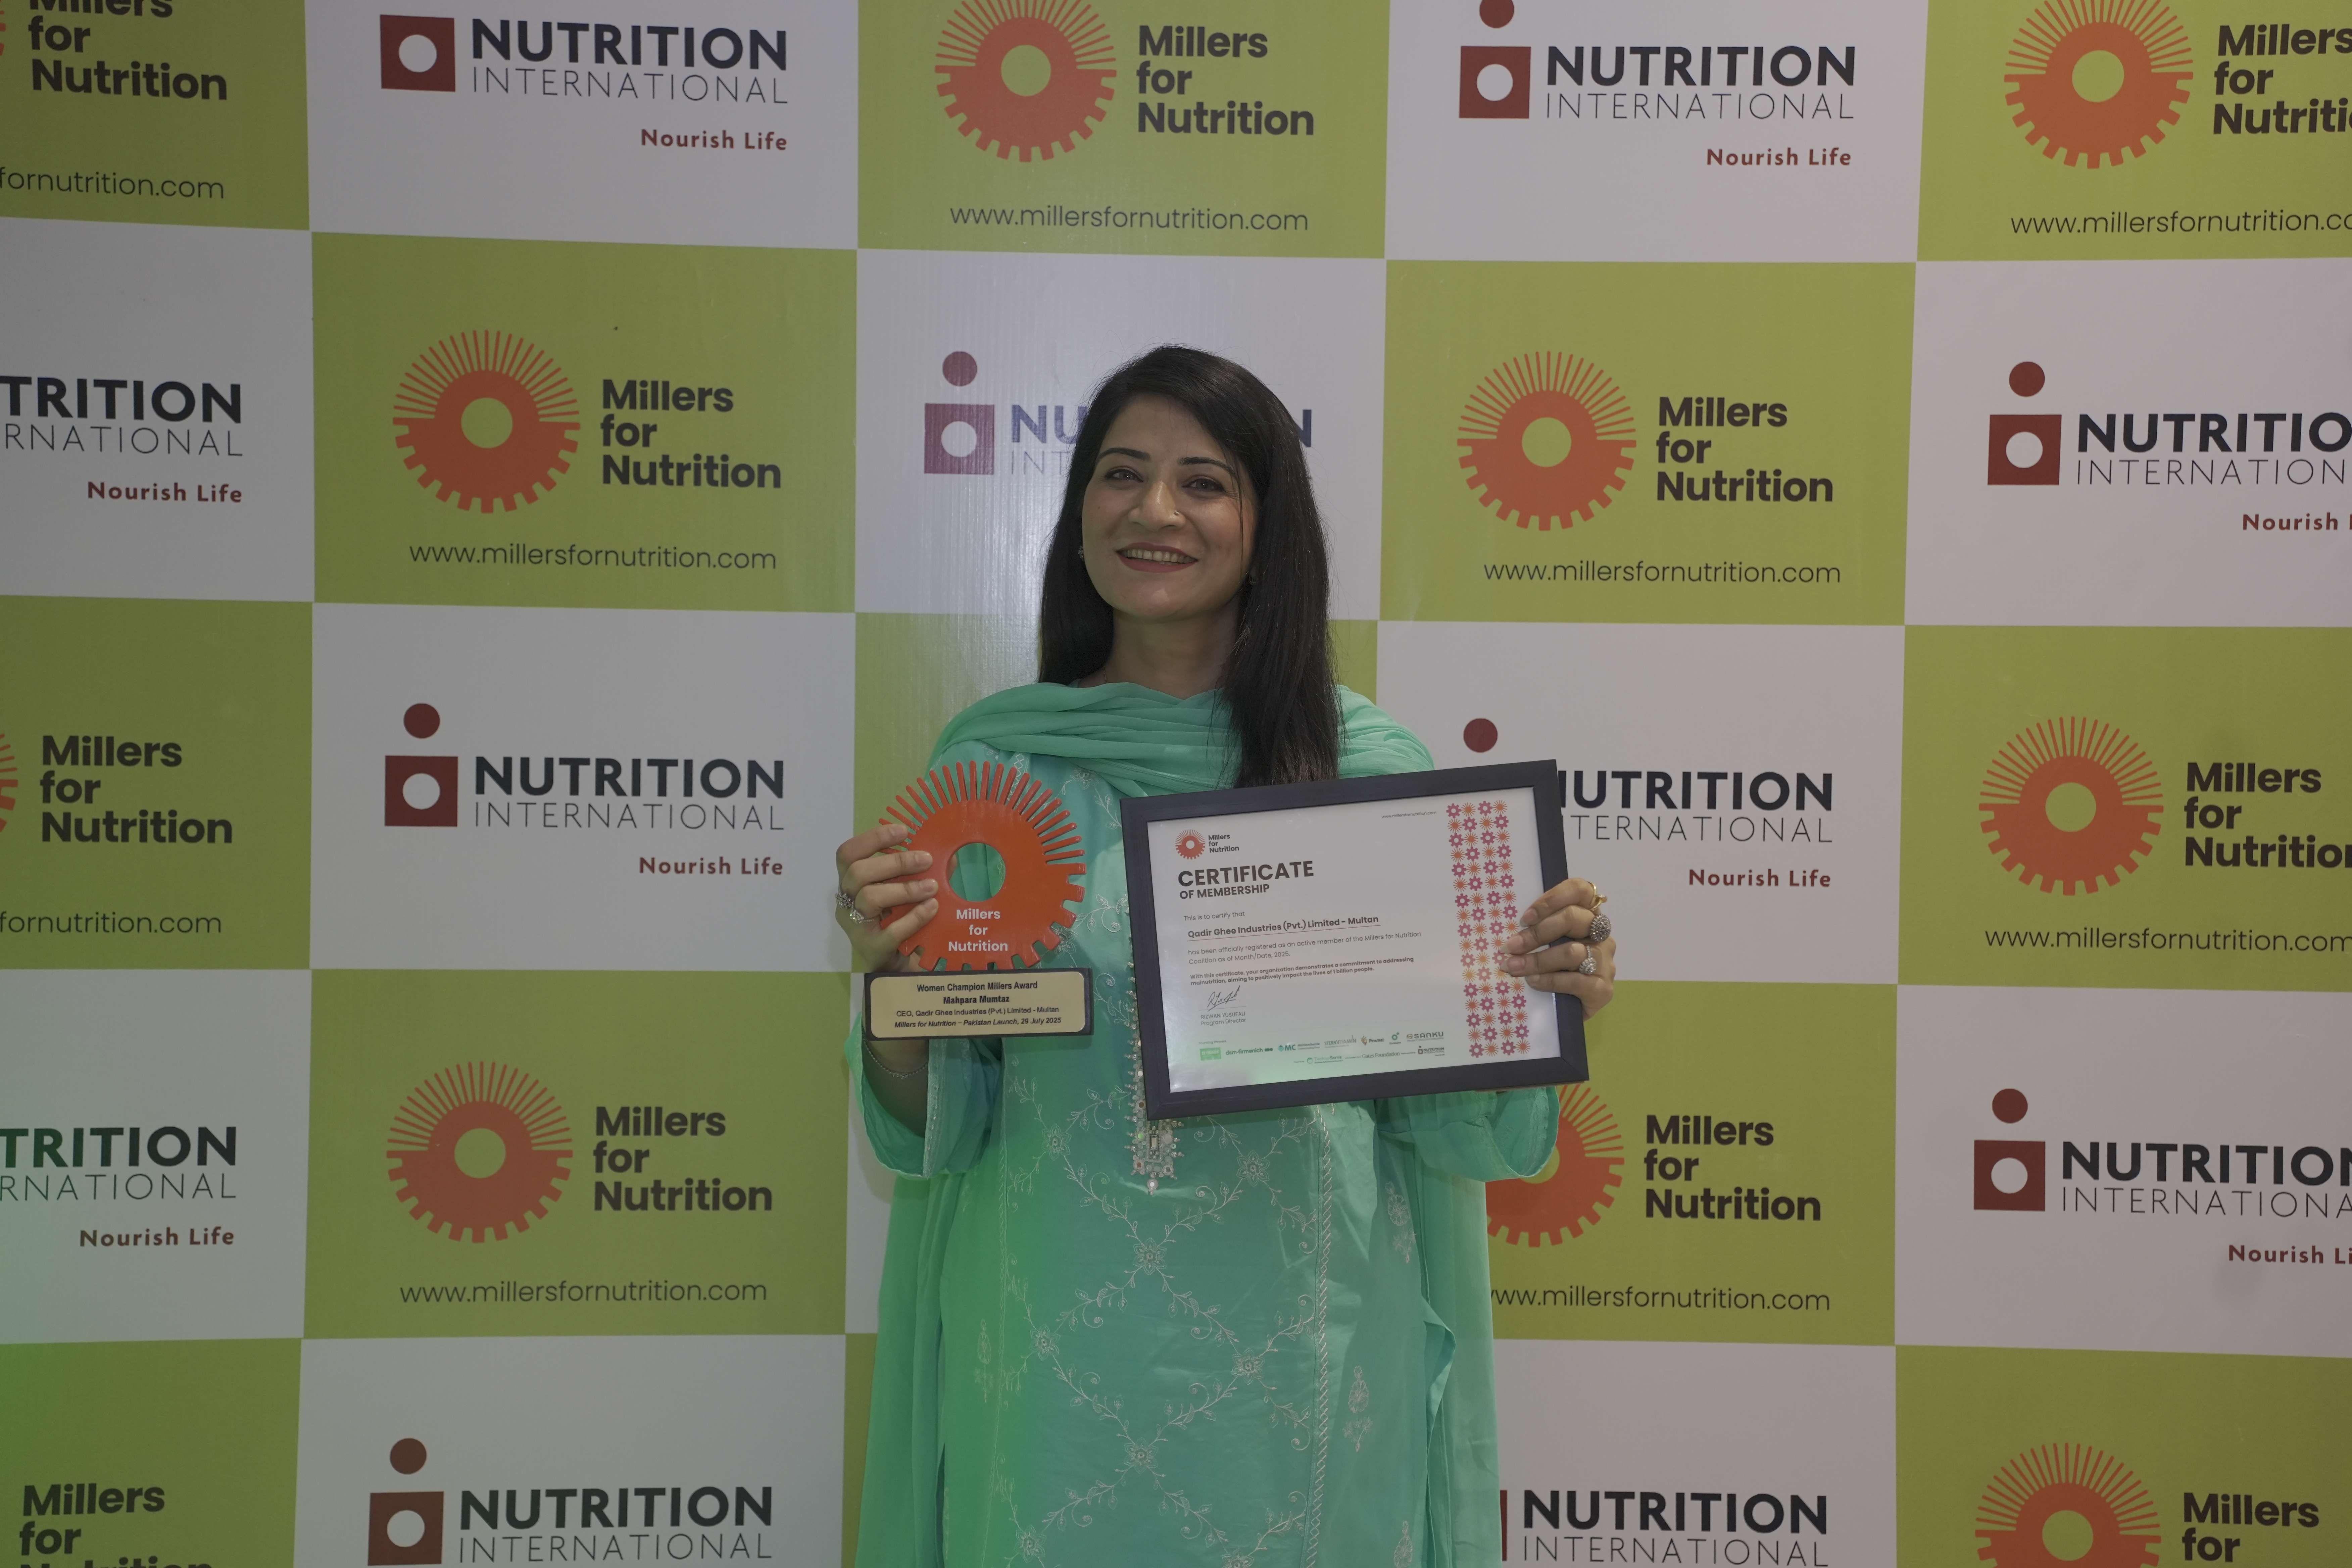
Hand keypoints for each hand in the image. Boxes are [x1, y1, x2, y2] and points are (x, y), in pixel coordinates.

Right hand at [833, 822, 938, 973]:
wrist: (896, 964)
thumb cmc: (898, 919)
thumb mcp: (904, 892)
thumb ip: (919, 873)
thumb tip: (949, 856)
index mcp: (851, 882)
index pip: (848, 853)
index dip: (872, 839)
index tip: (904, 832)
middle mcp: (846, 901)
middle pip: (858, 872)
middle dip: (894, 863)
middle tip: (926, 860)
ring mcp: (855, 926)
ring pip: (869, 897)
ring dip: (904, 889)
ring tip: (932, 887)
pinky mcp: (870, 948)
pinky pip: (889, 931)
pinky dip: (913, 918)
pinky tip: (931, 908)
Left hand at [1501, 877, 1616, 1019]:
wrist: (1566, 1013)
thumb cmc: (1551, 971)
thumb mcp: (1545, 945)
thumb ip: (1537, 929)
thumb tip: (1505, 925)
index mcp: (1588, 916)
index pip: (1581, 890)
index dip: (1552, 898)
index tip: (1525, 918)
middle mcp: (1601, 936)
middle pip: (1574, 918)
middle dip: (1537, 933)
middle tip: (1510, 946)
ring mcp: (1605, 962)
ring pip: (1572, 951)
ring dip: (1537, 959)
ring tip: (1513, 967)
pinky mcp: (1603, 989)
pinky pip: (1576, 980)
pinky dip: (1549, 980)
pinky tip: (1532, 982)